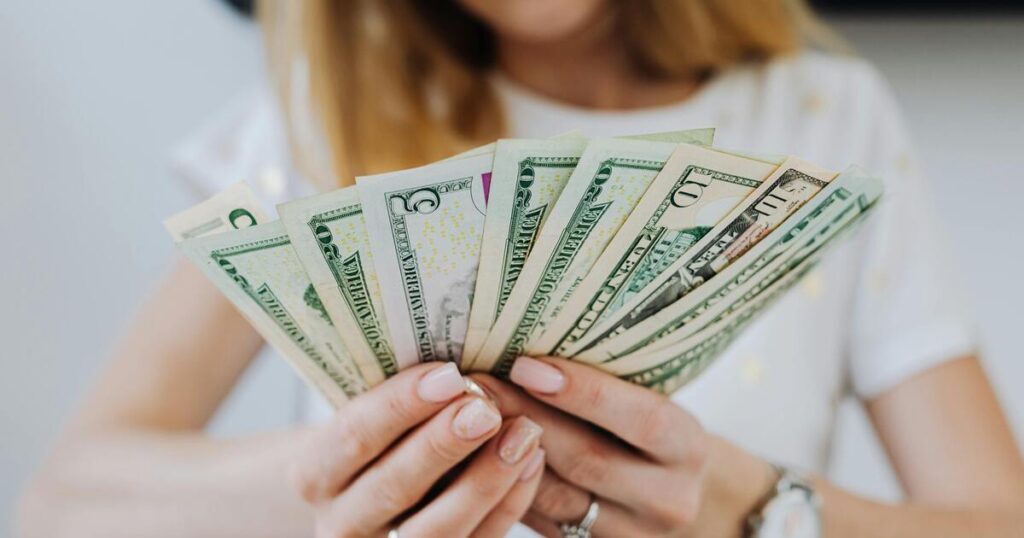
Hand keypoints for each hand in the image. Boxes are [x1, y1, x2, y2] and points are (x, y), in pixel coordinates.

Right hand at [289, 362, 545, 537]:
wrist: (370, 499)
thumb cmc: (380, 438)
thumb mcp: (368, 413)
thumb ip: (398, 396)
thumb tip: (458, 358)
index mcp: (314, 473)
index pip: (353, 436)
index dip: (400, 406)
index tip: (450, 374)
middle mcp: (340, 522)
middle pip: (392, 486)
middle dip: (442, 445)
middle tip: (486, 408)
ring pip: (434, 530)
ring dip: (484, 480)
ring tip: (524, 434)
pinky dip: (507, 506)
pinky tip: (531, 464)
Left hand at [471, 357, 775, 536]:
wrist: (671, 496)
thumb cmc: (647, 433)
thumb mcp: (648, 402)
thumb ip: (606, 383)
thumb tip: (528, 349)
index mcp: (688, 447)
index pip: (641, 418)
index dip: (584, 393)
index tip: (525, 365)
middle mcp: (669, 498)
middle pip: (588, 459)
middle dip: (525, 418)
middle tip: (474, 384)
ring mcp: (633, 535)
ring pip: (556, 499)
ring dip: (503, 456)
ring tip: (462, 417)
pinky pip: (540, 522)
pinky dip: (503, 487)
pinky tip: (471, 457)